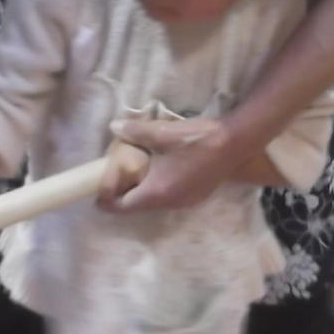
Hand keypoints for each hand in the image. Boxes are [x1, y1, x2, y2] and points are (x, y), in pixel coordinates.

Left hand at [105, 115, 234, 211]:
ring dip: (142, 190)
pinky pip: (169, 197)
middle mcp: (170, 203)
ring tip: (134, 171)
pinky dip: (158, 188)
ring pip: (154, 202)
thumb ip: (134, 132)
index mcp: (157, 192)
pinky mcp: (196, 196)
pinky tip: (159, 170)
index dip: (106, 201)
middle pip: (137, 206)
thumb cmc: (197, 140)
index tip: (96, 194)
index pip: (122, 206)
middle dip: (123, 194)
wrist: (237, 142)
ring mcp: (185, 202)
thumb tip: (114, 127)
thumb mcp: (160, 133)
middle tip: (114, 177)